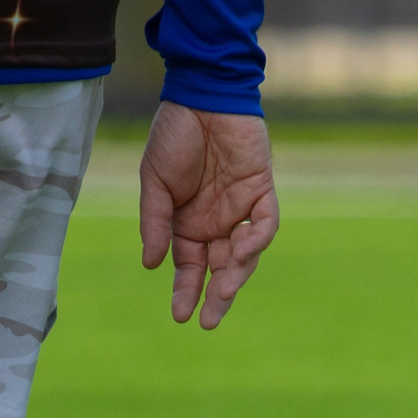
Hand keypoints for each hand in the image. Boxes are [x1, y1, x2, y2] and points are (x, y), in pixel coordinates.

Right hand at [140, 103, 277, 329]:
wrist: (200, 95)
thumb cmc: (174, 136)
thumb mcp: (154, 182)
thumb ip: (156, 223)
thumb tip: (152, 265)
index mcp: (188, 225)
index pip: (190, 268)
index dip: (186, 292)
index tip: (180, 315)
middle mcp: (216, 223)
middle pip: (220, 270)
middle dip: (215, 297)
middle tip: (209, 322)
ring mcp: (241, 209)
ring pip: (245, 254)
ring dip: (235, 274)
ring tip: (223, 291)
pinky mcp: (262, 191)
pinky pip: (265, 223)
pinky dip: (257, 239)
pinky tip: (242, 250)